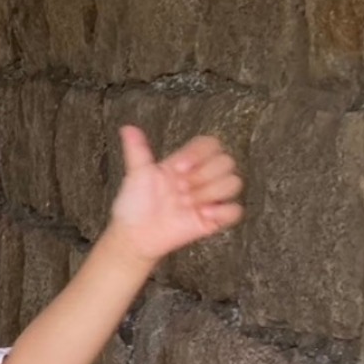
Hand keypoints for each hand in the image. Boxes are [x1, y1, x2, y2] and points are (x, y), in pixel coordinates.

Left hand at [107, 126, 243, 263]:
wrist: (134, 235)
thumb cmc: (134, 206)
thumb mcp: (136, 174)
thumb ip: (137, 150)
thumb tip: (128, 128)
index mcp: (187, 163)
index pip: (211, 144)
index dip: (198, 154)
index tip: (177, 169)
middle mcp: (200, 178)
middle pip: (226, 161)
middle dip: (203, 176)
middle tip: (180, 190)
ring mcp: (208, 198)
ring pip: (234, 183)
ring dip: (211, 193)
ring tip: (187, 204)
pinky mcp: (213, 219)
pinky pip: (235, 210)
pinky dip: (223, 211)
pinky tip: (202, 215)